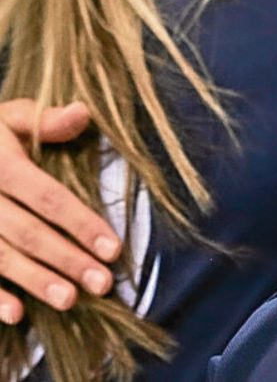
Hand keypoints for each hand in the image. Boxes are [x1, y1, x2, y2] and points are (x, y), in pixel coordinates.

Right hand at [0, 99, 120, 323]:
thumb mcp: (8, 117)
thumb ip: (45, 120)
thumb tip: (85, 112)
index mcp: (1, 165)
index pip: (48, 197)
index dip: (81, 223)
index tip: (113, 249)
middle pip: (28, 233)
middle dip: (66, 259)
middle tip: (102, 283)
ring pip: (0, 256)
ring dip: (35, 281)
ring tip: (70, 301)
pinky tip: (16, 314)